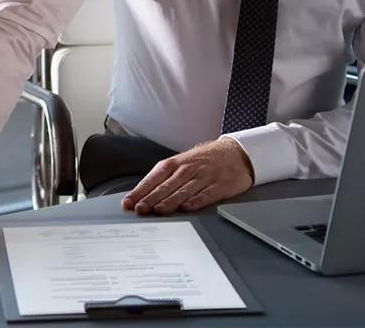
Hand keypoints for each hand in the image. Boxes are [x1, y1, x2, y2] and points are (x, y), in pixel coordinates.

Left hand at [121, 137, 253, 214]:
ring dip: (170, 201)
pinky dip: (197, 200)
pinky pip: (207, 193)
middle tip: (139, 209)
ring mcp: (204, 176)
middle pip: (166, 185)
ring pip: (184, 190)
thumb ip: (165, 179)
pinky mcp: (220, 185)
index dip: (140, 191)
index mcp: (175, 164)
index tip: (128, 202)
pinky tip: (187, 207)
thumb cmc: (205, 161)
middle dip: (151, 198)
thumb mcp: (183, 164)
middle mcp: (188, 169)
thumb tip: (143, 195)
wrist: (236, 152)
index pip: (153, 178)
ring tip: (158, 210)